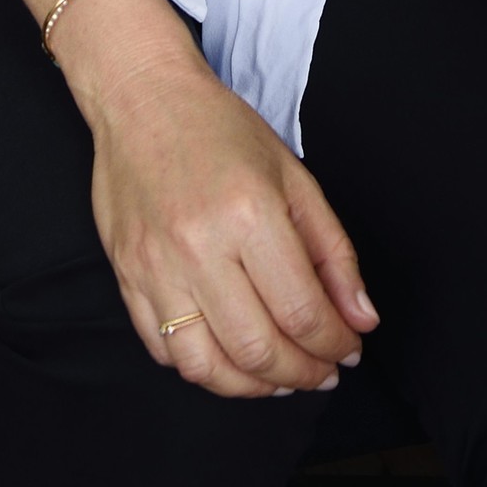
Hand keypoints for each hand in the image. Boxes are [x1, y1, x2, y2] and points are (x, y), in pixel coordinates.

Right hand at [86, 47, 377, 399]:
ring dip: (253, 386)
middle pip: (257, 349)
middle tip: (322, 371)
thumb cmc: (219, 129)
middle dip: (302, 374)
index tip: (348, 350)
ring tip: (280, 376)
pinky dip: (204, 369)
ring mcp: (155, 267)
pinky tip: (230, 357)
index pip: (301, 311)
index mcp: (249, 213)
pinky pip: (164, 351)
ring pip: (207, 366)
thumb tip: (360, 318)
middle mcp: (198, 247)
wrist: (143, 100)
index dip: (334, 344)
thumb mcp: (293, 175)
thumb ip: (332, 251)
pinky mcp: (126, 278)